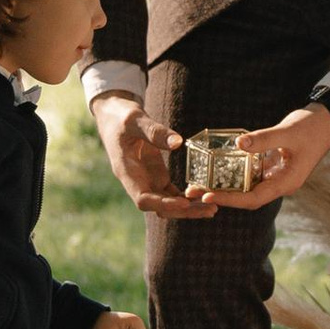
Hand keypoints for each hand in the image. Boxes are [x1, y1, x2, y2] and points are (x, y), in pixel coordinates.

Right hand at [91, 94, 215, 220]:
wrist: (115, 118)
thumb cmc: (121, 117)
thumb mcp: (135, 119)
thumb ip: (154, 131)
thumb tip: (178, 142)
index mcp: (127, 173)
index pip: (143, 199)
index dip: (163, 204)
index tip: (184, 202)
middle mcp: (138, 182)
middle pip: (160, 208)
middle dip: (184, 211)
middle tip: (211, 209)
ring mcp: (148, 181)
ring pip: (169, 203)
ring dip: (189, 207)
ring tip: (214, 207)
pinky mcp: (158, 177)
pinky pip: (174, 193)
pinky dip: (189, 197)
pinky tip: (207, 196)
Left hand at [198, 106, 329, 208]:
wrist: (326, 121)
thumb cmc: (312, 127)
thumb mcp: (288, 132)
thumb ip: (264, 139)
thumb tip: (239, 145)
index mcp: (286, 182)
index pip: (253, 198)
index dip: (230, 200)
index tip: (208, 196)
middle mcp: (279, 183)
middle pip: (246, 197)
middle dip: (220, 195)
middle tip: (193, 191)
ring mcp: (275, 175)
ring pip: (245, 186)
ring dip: (223, 185)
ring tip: (198, 183)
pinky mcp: (271, 166)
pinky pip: (248, 173)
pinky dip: (232, 172)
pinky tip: (215, 168)